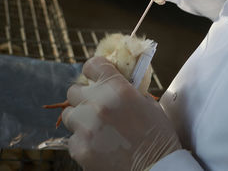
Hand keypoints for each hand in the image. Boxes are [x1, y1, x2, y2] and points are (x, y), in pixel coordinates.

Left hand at [62, 56, 180, 170]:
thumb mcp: (148, 104)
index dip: (93, 70)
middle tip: (96, 106)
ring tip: (98, 129)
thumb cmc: (158, 135)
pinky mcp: (80, 148)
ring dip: (81, 119)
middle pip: (73, 91)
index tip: (95, 76)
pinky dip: (83, 142)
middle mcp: (98, 104)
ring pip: (70, 115)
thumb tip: (113, 86)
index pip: (92, 65)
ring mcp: (87, 127)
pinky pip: (73, 139)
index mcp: (118, 89)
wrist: (156, 166)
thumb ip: (127, 92)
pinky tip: (100, 146)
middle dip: (84, 97)